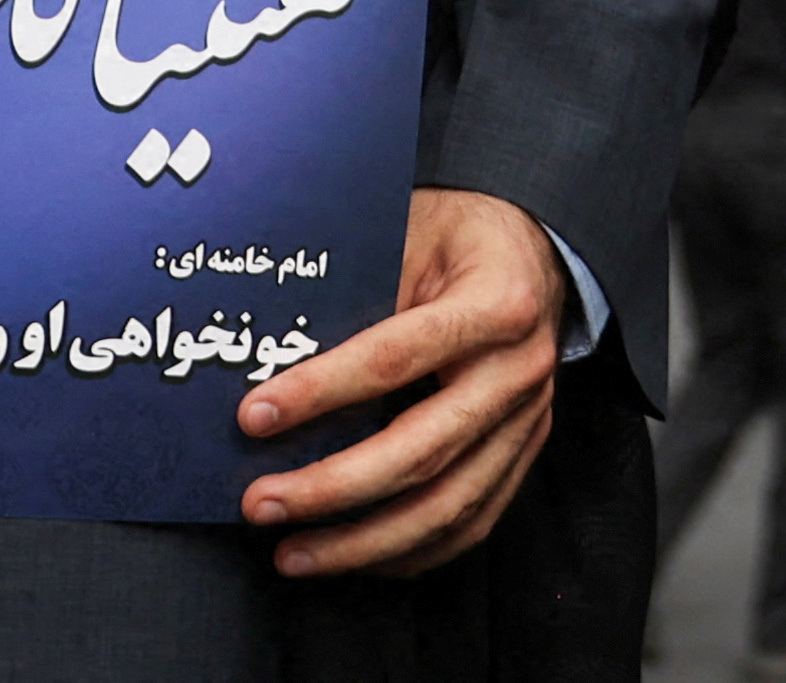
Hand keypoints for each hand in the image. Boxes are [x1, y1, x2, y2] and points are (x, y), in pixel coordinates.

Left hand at [235, 186, 566, 578]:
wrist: (532, 249)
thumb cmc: (457, 237)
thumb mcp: (408, 230)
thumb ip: (357, 291)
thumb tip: (268, 358)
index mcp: (496, 302)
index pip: (394, 358)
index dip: (319, 392)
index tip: (253, 417)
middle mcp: (519, 370)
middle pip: (421, 452)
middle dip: (331, 489)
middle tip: (260, 504)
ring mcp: (529, 419)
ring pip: (447, 506)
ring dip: (362, 543)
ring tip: (292, 553)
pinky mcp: (524, 452)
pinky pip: (471, 522)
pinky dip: (408, 551)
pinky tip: (354, 555)